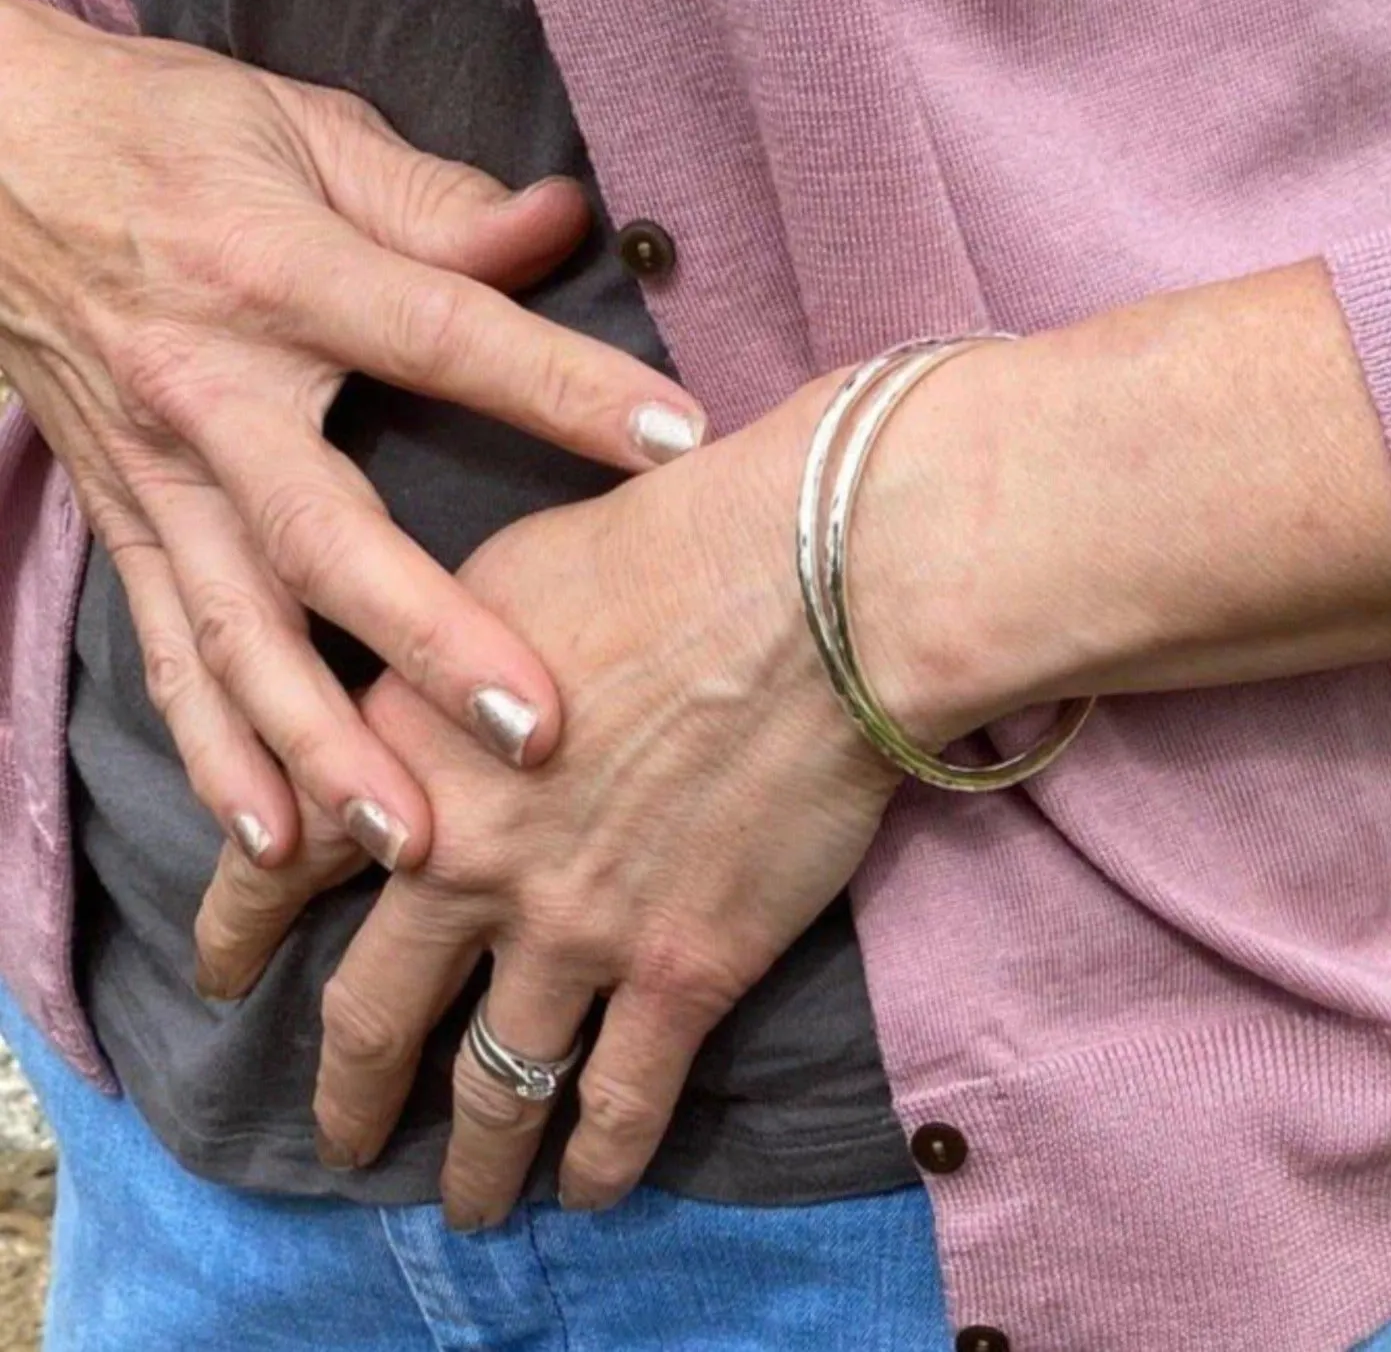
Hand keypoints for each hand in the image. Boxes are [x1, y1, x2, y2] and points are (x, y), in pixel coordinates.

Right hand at [0, 0, 704, 871]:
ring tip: (411, 840)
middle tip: (533, 732)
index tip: (674, 440)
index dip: (561, 387)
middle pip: (327, 536)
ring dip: (321, 747)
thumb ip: (433, 198)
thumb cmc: (162, 136)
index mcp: (277, 274)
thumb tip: (566, 224)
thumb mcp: (300, 129)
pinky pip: (168, 656)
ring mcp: (159, 478)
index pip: (443, 336)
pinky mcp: (123, 526)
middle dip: (429, 641)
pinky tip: (272, 843)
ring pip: (239, 633)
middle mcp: (211, 396)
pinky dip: (216, 753)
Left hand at [195, 257, 1390, 1216]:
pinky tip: (586, 1189)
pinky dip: (598, 1157)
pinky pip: (622, 1102)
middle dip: (348, 1093)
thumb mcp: (499, 575)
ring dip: (471, 1157)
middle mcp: (461, 866)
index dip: (236, 934)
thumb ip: (436, 669)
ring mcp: (570, 933)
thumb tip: (428, 714)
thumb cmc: (660, 542)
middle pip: (371, 1015)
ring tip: (467, 1201)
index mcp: (398, 756)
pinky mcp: (681, 971)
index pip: (277, 870)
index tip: (225, 975)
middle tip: (343, 1140)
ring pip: (492, 1086)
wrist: (811, 582)